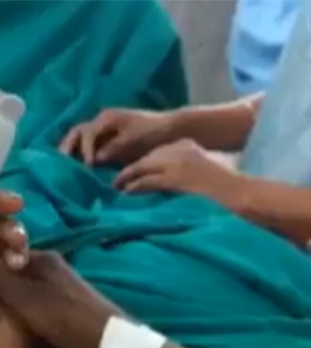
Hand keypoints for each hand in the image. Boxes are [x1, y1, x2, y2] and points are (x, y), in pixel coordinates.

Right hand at [0, 249, 124, 347]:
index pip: (0, 252)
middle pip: (4, 274)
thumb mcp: (28, 298)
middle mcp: (44, 274)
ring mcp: (48, 296)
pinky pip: (19, 312)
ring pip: (10, 295)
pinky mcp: (52, 317)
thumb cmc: (68, 318)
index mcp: (41, 260)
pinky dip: (6, 319)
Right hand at [59, 108, 180, 165]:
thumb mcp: (133, 140)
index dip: (84, 150)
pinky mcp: (105, 140)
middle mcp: (100, 122)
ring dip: (69, 152)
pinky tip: (75, 168)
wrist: (171, 129)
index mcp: (106, 118)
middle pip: (75, 133)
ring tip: (63, 168)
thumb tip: (92, 161)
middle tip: (60, 164)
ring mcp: (101, 130)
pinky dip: (78, 156)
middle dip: (66, 148)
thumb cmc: (153, 131)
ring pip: (77, 139)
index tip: (88, 166)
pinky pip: (85, 147)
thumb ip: (112, 148)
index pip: (86, 133)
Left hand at [112, 138, 245, 206]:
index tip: (133, 170)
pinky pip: (145, 181)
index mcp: (188, 145)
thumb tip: (174, 179)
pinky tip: (126, 193)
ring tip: (117, 187)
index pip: (158, 150)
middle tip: (118, 178)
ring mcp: (176, 163)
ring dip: (126, 177)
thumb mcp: (205, 168)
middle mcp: (180, 149)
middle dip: (131, 168)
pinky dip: (133, 187)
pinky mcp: (174, 178)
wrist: (238, 194)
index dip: (143, 162)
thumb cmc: (226, 187)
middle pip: (147, 157)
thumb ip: (188, 168)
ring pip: (142, 167)